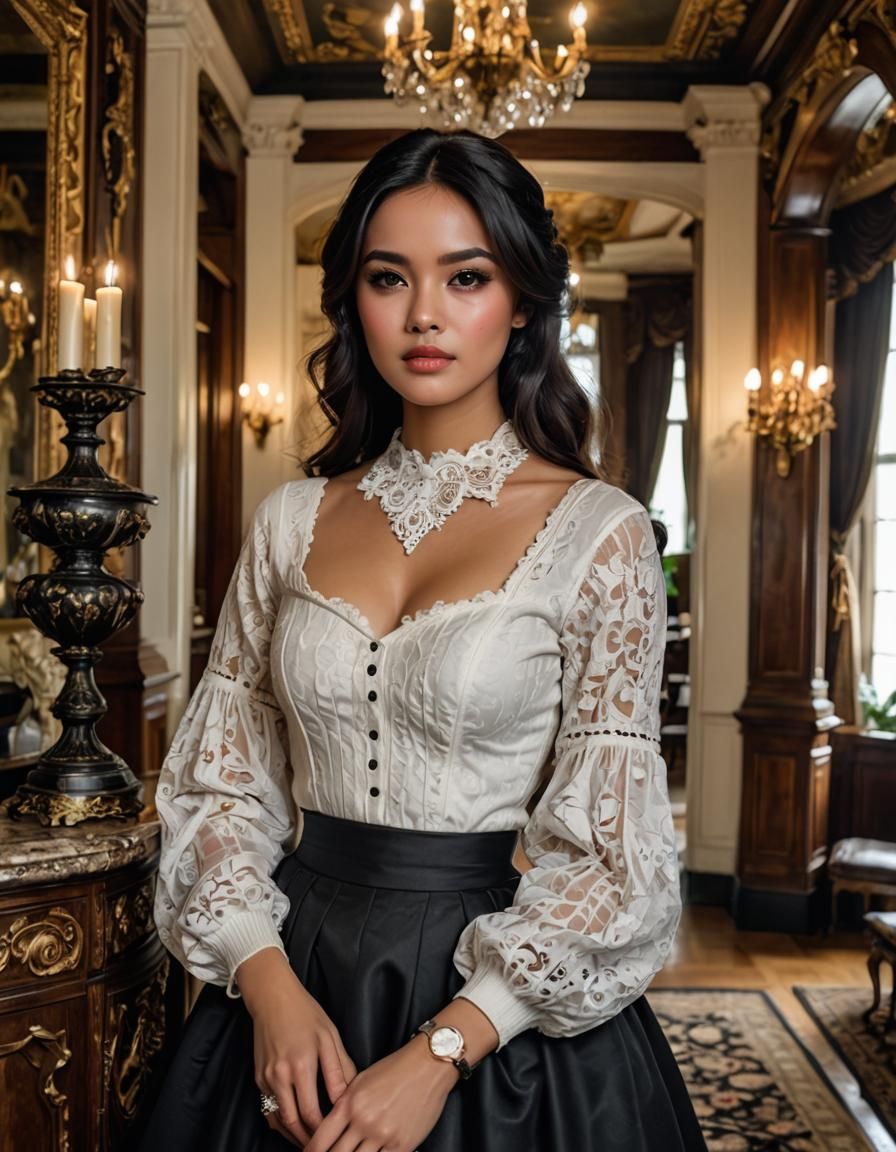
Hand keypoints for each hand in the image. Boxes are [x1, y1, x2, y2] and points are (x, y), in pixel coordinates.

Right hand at [236, 949, 357, 1146]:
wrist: (272, 998)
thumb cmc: (305, 1014)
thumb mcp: (329, 1036)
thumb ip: (340, 1069)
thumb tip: (349, 1097)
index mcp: (300, 1065)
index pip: (311, 1112)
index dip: (323, 1130)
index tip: (335, 1135)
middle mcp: (280, 1076)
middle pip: (292, 1122)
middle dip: (308, 1140)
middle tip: (323, 1146)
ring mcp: (266, 1078)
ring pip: (278, 1120)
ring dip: (293, 1135)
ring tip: (310, 1142)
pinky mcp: (258, 1078)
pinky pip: (269, 1109)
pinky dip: (281, 1123)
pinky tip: (294, 1127)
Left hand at [304, 1035, 457, 1151]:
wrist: (428, 1065)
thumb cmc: (394, 1069)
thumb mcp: (361, 1080)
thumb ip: (344, 1104)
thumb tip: (329, 1127)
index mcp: (349, 1103)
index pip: (321, 1139)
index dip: (310, 1151)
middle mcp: (363, 1121)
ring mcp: (383, 1135)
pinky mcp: (402, 1145)